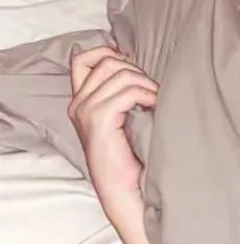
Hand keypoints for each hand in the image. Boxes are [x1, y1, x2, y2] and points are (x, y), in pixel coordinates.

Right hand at [68, 45, 158, 231]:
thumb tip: (139, 70)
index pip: (82, 58)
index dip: (107, 52)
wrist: (126, 191)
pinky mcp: (99, 121)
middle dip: (137, 71)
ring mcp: (86, 111)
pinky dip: (147, 95)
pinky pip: (127, 92)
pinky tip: (155, 108)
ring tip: (157, 102)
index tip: (132, 67)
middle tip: (152, 93)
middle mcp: (78, 104)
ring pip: (121, 74)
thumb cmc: (132, 157)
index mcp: (81, 101)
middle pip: (108, 62)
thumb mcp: (123, 119)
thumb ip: (122, 94)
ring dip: (147, 84)